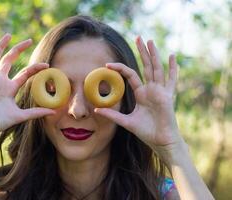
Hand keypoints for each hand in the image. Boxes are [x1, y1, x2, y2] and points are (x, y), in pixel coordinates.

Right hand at [0, 34, 54, 137]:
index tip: (46, 65)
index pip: (25, 73)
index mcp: (11, 87)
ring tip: (8, 35)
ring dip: (1, 46)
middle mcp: (2, 80)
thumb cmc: (0, 122)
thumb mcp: (21, 116)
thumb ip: (36, 112)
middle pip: (11, 60)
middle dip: (19, 49)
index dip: (35, 68)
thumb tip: (54, 112)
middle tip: (29, 40)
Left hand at [94, 36, 182, 155]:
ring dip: (153, 55)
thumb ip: (112, 115)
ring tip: (149, 41)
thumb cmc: (146, 132)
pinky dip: (172, 68)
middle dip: (142, 52)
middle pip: (146, 66)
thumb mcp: (126, 121)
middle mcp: (151, 89)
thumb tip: (96, 110)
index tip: (107, 64)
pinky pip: (171, 80)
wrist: (160, 141)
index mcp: (141, 93)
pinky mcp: (167, 96)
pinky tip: (172, 56)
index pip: (131, 74)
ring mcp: (160, 91)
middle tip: (138, 37)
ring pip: (156, 68)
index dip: (120, 68)